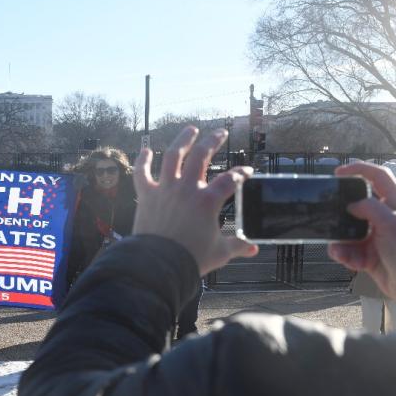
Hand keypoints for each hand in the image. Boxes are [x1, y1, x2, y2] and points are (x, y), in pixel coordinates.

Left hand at [132, 126, 257, 274]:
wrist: (158, 265)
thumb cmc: (190, 259)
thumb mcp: (220, 253)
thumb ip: (237, 245)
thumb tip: (253, 248)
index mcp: (208, 201)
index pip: (231, 179)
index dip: (242, 173)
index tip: (247, 171)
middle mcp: (187, 189)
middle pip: (201, 156)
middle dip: (213, 141)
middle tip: (220, 133)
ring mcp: (165, 189)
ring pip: (173, 156)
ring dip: (183, 140)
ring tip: (191, 129)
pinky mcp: (146, 195)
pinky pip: (142, 173)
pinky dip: (143, 160)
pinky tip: (146, 150)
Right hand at [329, 162, 395, 303]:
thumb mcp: (392, 224)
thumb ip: (370, 208)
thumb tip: (352, 204)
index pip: (379, 178)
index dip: (359, 170)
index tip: (339, 172)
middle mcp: (385, 218)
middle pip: (356, 206)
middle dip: (342, 214)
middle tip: (329, 215)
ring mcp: (376, 237)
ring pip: (348, 231)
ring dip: (341, 241)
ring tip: (340, 251)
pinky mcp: (369, 255)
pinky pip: (349, 250)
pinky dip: (345, 255)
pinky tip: (348, 261)